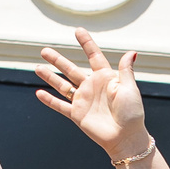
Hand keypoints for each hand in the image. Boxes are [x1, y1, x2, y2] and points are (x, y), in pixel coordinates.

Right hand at [35, 28, 148, 158]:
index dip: (86, 43)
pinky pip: (61, 106)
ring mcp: (83, 101)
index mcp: (105, 78)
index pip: (94, 56)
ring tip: (37, 67)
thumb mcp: (130, 89)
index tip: (78, 30)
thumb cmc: (132, 113)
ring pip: (62, 85)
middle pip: (71, 69)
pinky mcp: (77, 115)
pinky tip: (39, 93)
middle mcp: (92, 87)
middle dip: (57, 60)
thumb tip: (132, 52)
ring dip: (50, 77)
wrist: (126, 137)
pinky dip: (50, 100)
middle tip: (44, 50)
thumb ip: (126, 70)